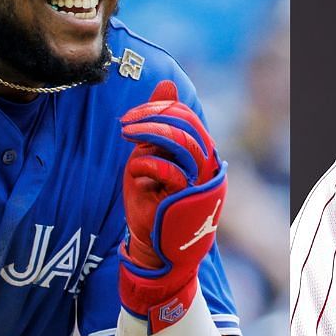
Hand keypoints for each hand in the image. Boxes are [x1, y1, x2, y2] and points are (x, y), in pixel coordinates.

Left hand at [118, 80, 224, 331]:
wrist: (157, 253)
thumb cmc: (154, 206)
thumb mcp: (152, 159)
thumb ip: (159, 126)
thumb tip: (166, 82)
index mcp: (203, 156)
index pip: (186, 118)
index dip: (158, 110)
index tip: (131, 118)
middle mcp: (208, 167)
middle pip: (185, 124)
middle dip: (151, 117)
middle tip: (126, 124)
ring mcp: (200, 183)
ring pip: (180, 141)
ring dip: (148, 133)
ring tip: (127, 135)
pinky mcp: (187, 200)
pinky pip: (168, 170)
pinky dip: (146, 164)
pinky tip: (134, 172)